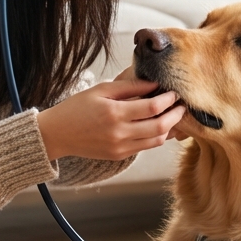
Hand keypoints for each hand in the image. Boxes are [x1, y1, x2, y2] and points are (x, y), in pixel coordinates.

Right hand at [36, 78, 185, 160]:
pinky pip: (146, 147)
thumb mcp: (101, 90)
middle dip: (175, 115)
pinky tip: (158, 126)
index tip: (174, 92)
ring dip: (169, 128)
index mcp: (114, 113)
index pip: (152, 107)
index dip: (168, 99)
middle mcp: (119, 133)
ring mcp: (120, 147)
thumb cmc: (77, 107)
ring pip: (157, 140)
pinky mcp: (119, 156)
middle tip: (182, 105)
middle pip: (160, 126)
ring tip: (172, 115)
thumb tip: (154, 84)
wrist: (57, 134)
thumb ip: (130, 87)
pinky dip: (156, 137)